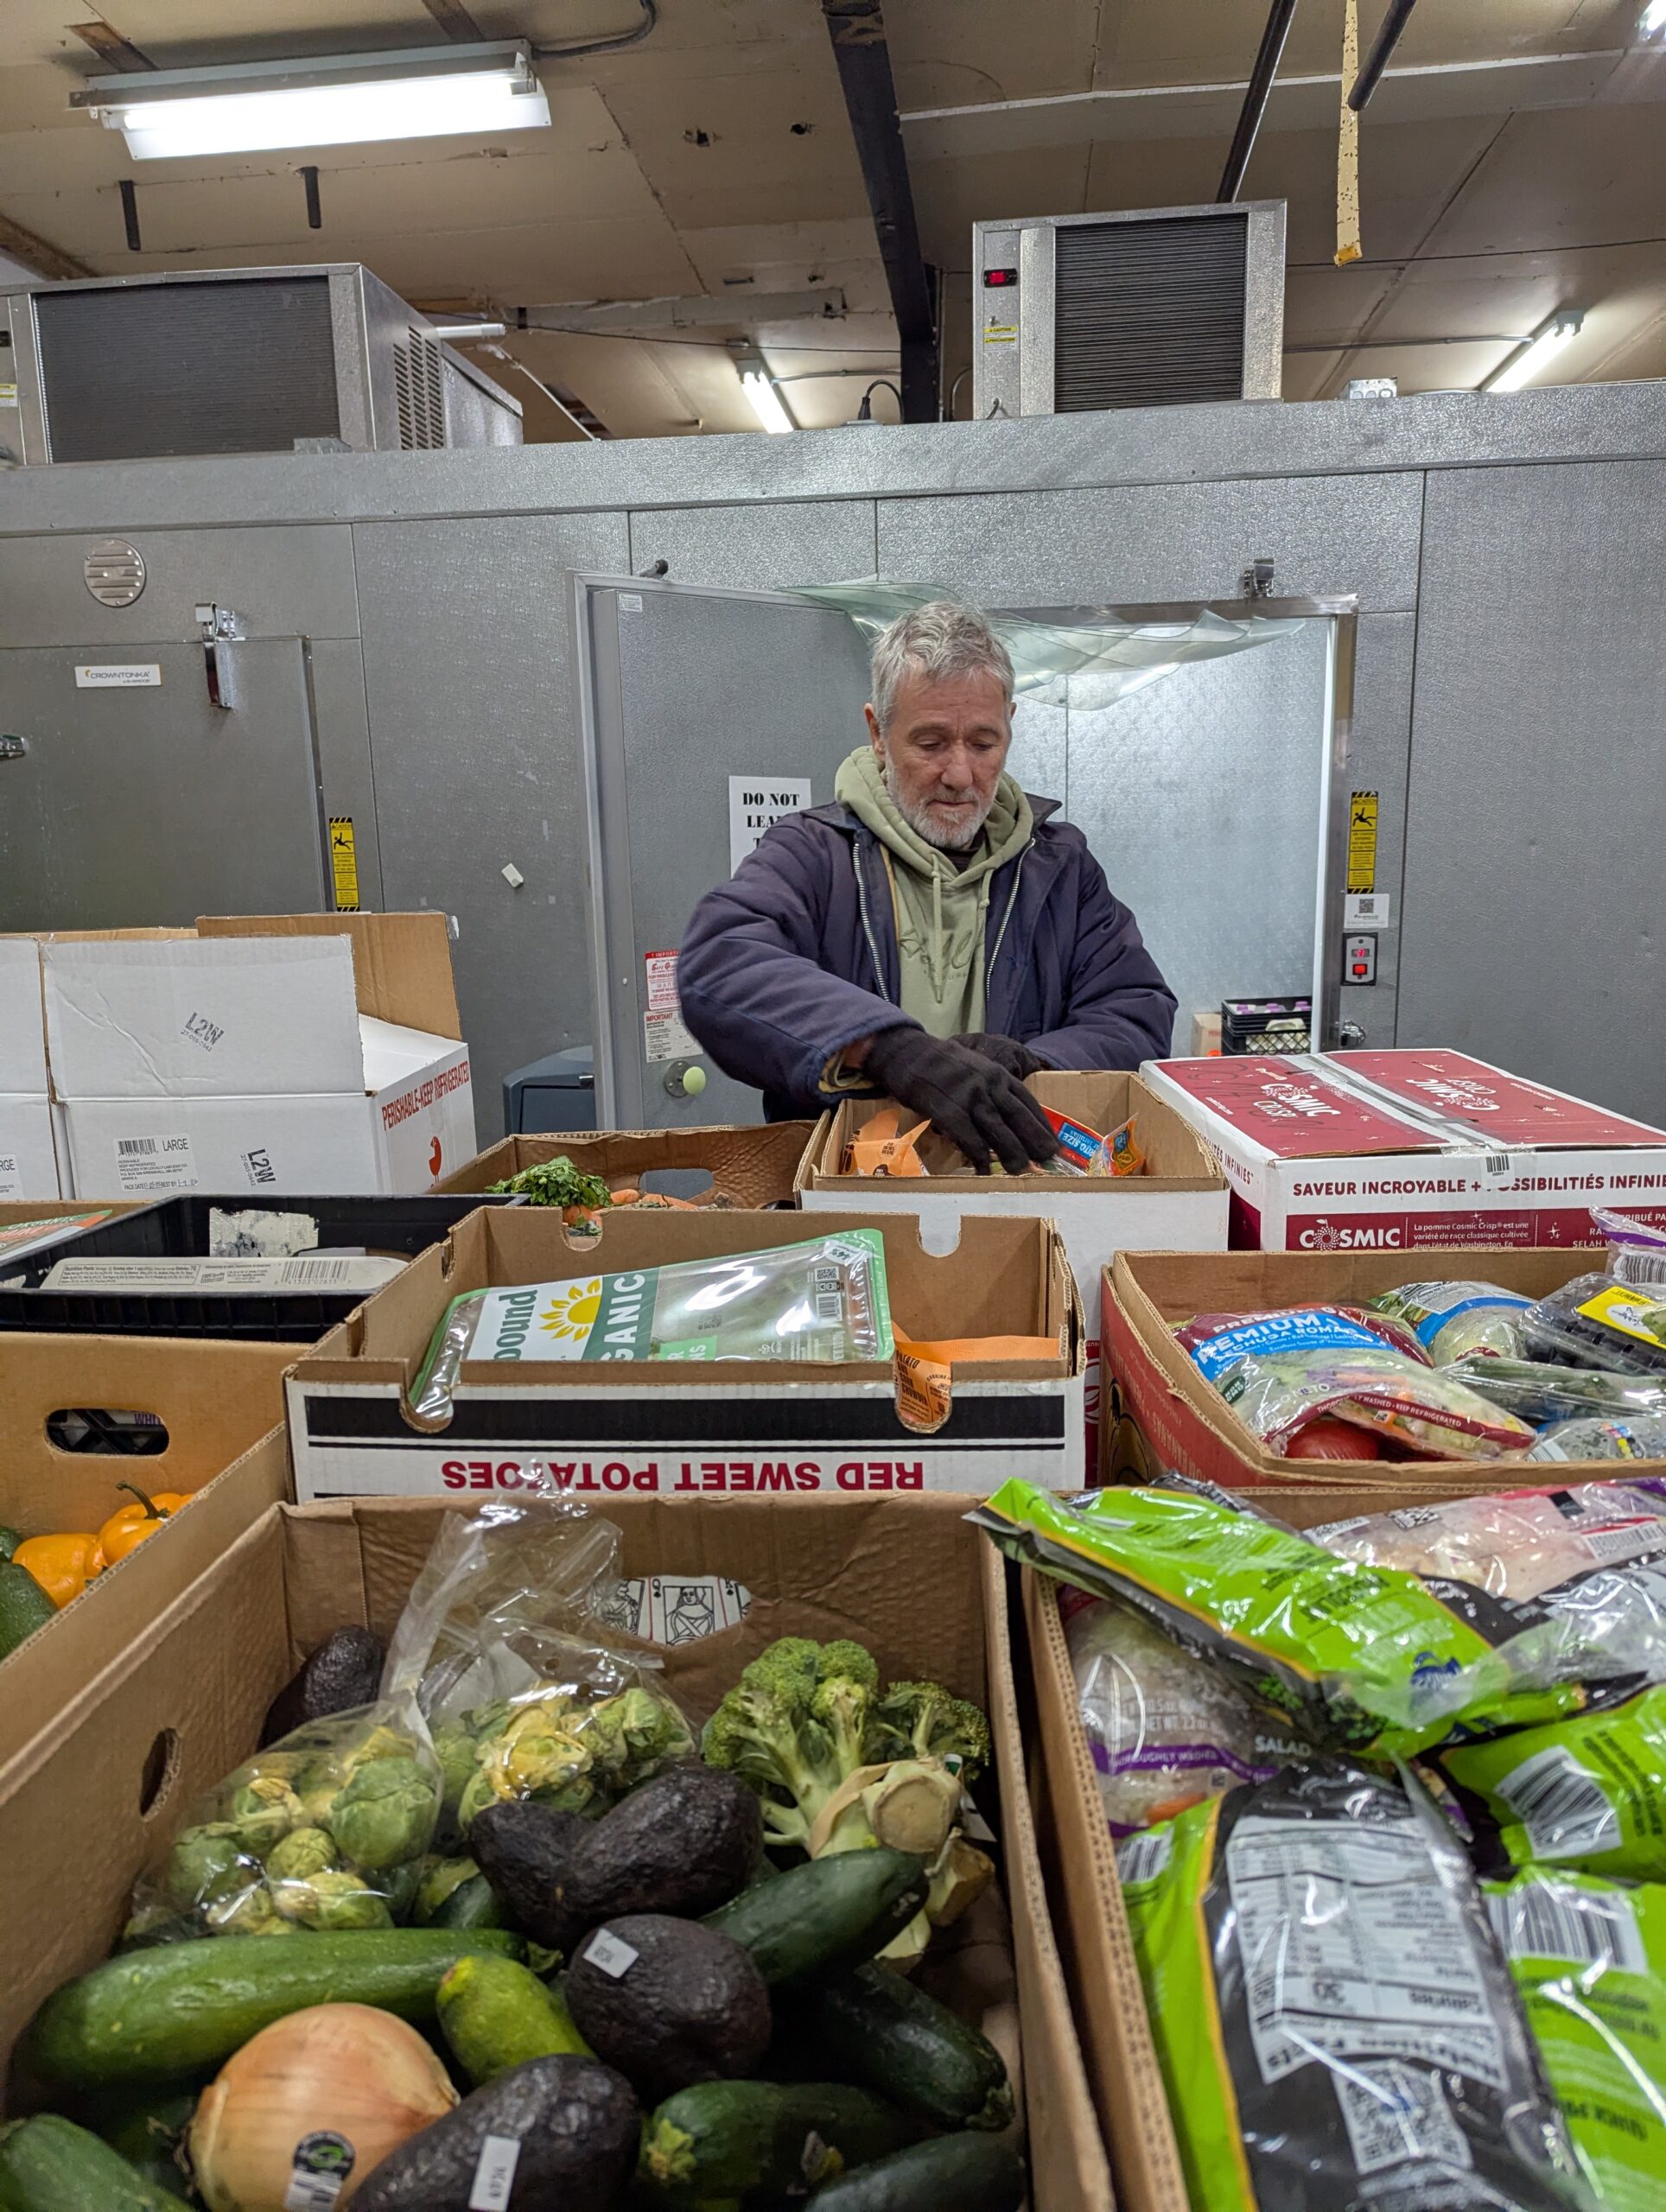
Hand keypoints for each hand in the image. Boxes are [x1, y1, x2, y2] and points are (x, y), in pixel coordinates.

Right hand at [864, 1028, 1058, 1174]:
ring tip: (1022, 1172)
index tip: (1053, 1145)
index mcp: (999, 1075)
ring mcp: (969, 1097)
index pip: (1029, 1103)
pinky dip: (979, 1155)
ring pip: (998, 1129)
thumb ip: (994, 1089)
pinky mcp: (948, 1109)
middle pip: (1019, 1118)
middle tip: (1047, 1163)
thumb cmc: (944, 1065)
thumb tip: (1008, 1119)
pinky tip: (984, 1170)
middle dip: (1035, 1142)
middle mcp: (989, 1085)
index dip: (1043, 1126)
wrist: (911, 1054)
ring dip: (1012, 1153)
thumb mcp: (977, 1069)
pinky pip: (969, 1137)